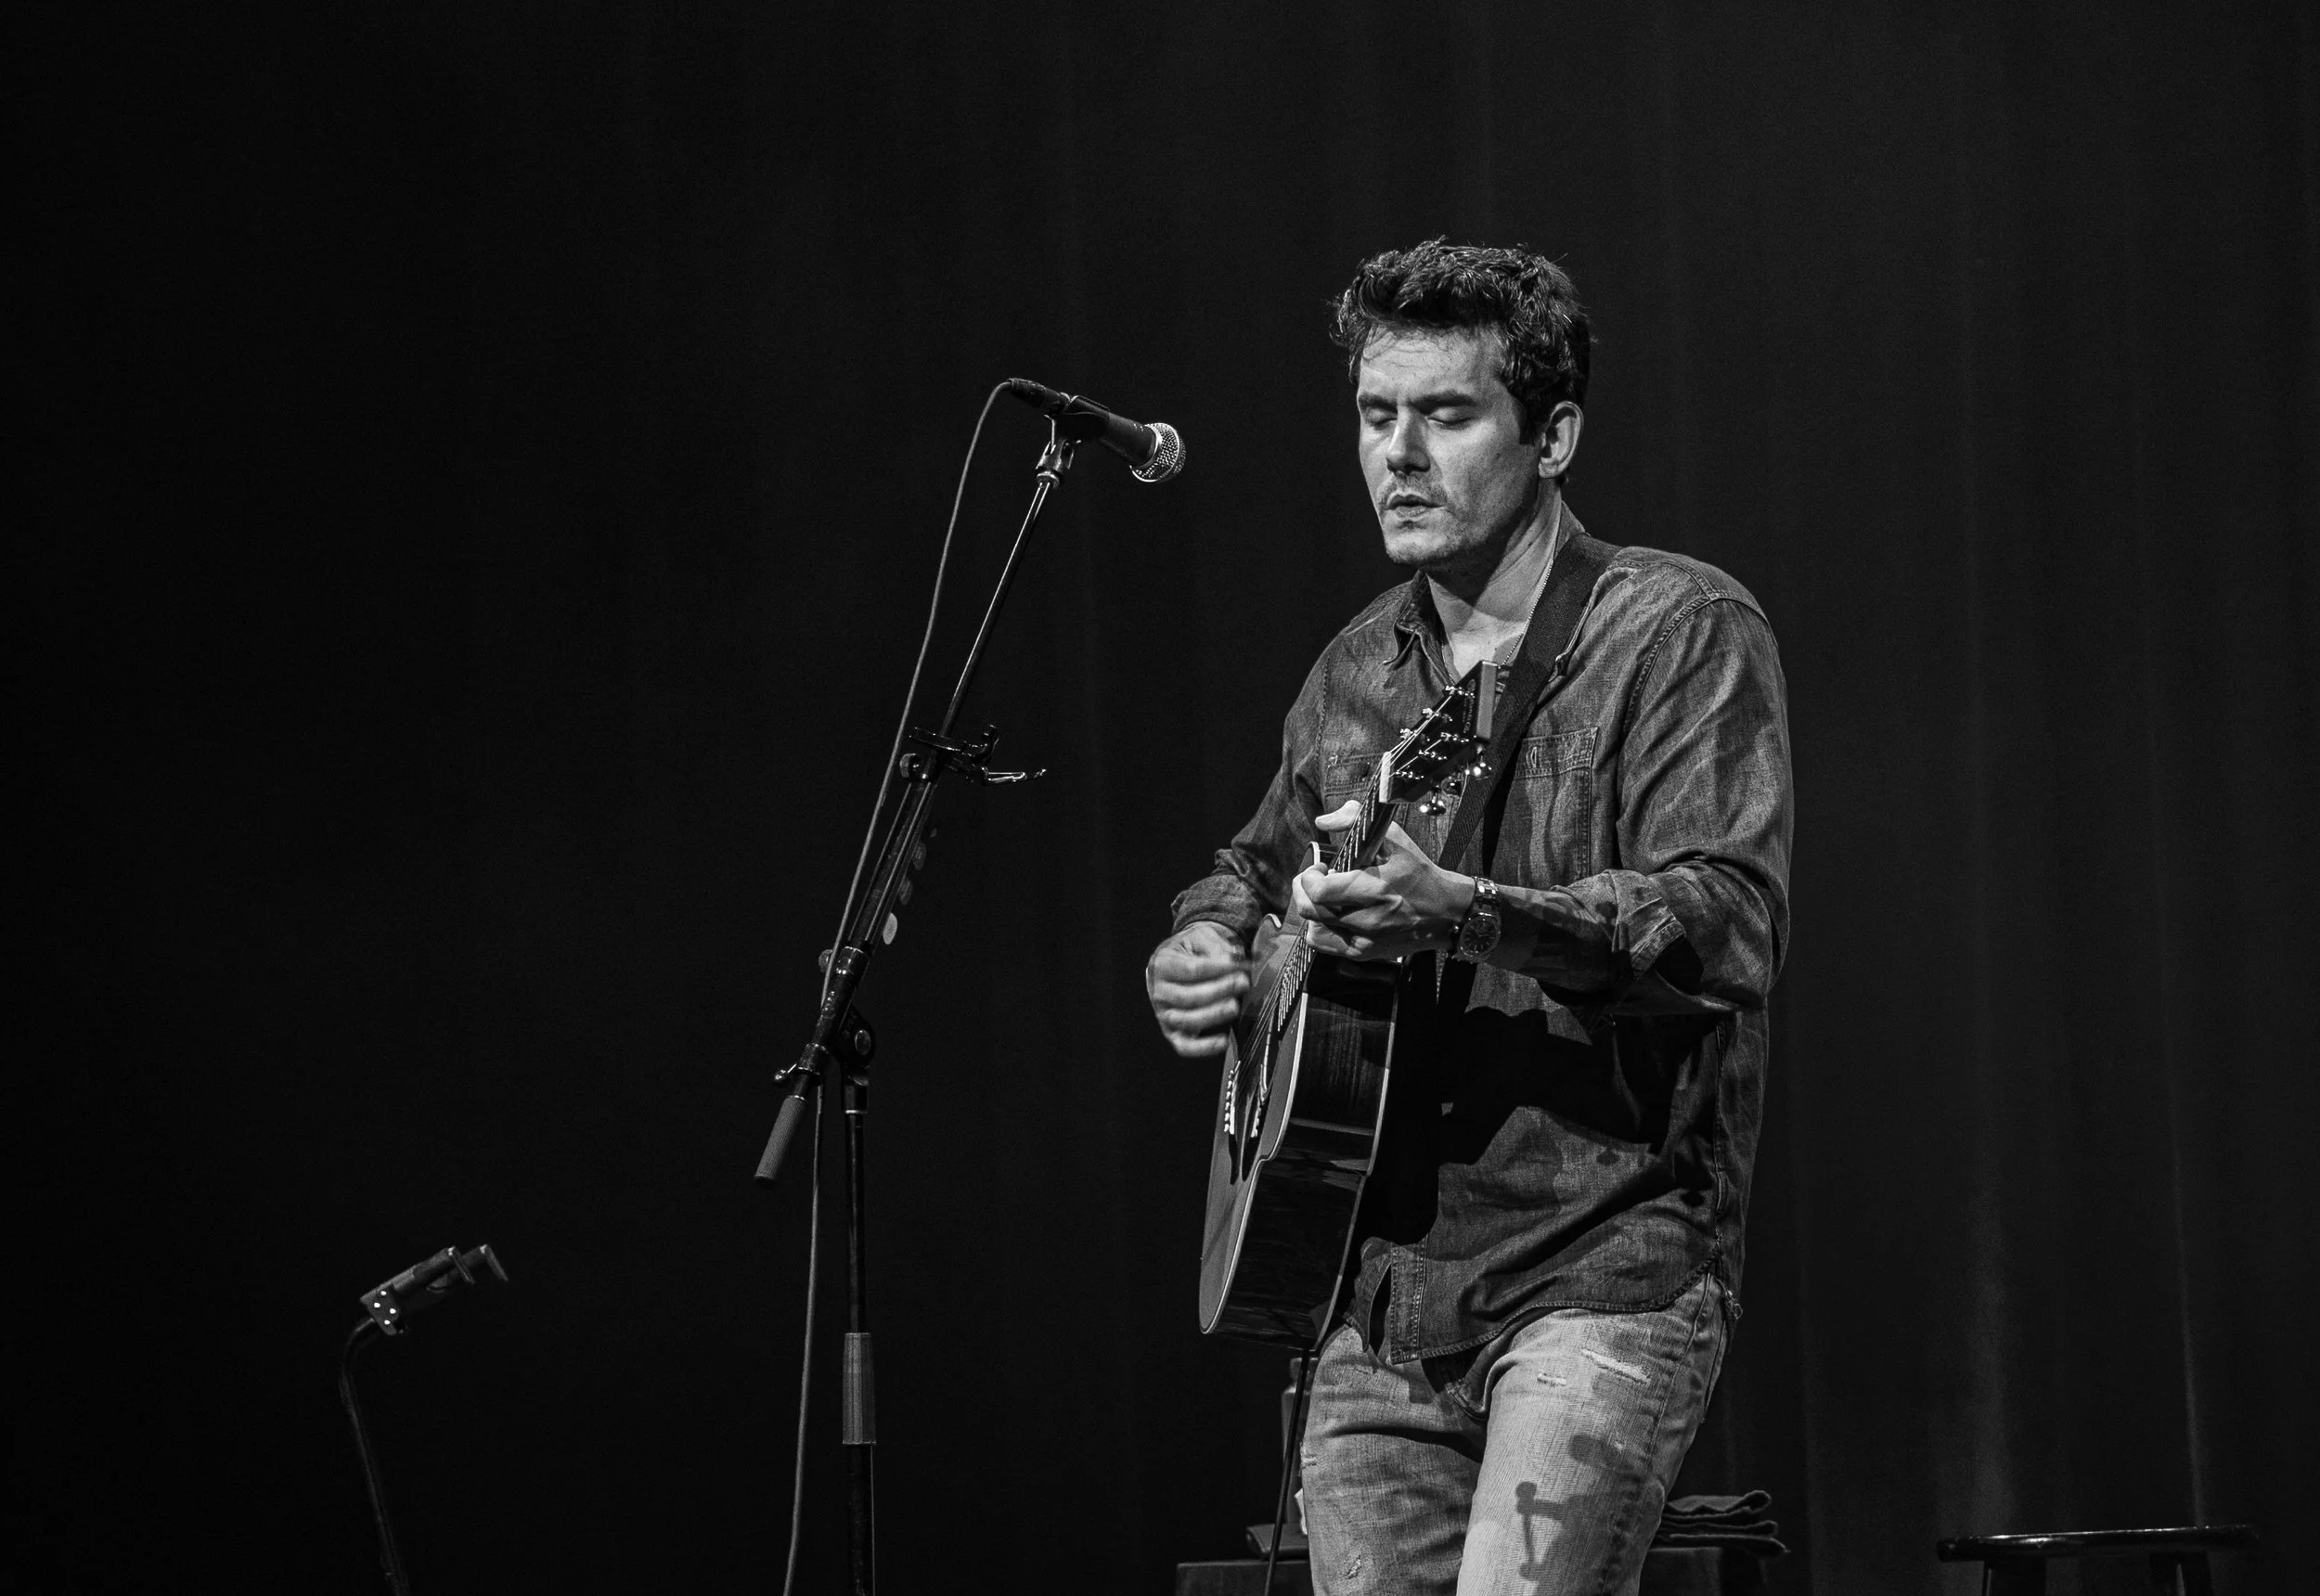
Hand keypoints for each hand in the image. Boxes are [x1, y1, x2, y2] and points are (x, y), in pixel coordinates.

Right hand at [1145, 920, 1248, 1058]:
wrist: (1183, 960)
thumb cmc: (1194, 950)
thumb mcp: (1202, 938)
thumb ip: (1216, 949)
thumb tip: (1232, 962)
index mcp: (1162, 963)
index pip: (1192, 969)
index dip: (1218, 969)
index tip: (1241, 966)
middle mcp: (1159, 991)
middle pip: (1189, 997)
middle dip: (1220, 991)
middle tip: (1243, 983)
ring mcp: (1164, 1014)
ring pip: (1186, 1020)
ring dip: (1214, 1015)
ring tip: (1235, 1006)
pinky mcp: (1173, 1033)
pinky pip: (1185, 1046)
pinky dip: (1202, 1048)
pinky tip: (1222, 1041)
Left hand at [1293, 800, 1474, 961]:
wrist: (1445, 912)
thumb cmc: (1420, 875)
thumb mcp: (1395, 839)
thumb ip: (1356, 821)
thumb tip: (1324, 821)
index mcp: (1375, 888)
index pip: (1320, 891)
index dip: (1309, 877)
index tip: (1320, 867)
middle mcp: (1368, 919)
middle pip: (1311, 910)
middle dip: (1304, 890)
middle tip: (1316, 879)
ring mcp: (1365, 940)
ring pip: (1313, 930)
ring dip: (1312, 911)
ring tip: (1325, 898)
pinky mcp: (1364, 953)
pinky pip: (1325, 945)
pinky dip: (1320, 929)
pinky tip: (1332, 916)